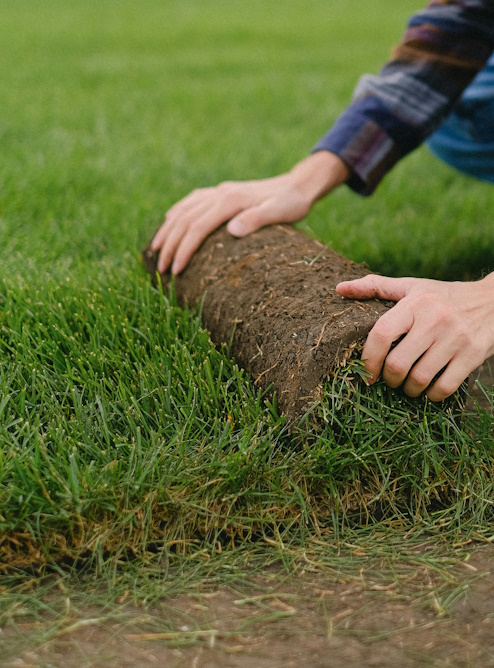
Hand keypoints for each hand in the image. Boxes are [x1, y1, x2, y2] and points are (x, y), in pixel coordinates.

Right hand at [151, 151, 348, 273]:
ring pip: (183, 210)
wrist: (298, 185)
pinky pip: (191, 201)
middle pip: (184, 220)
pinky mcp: (221, 193)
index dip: (184, 250)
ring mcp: (219, 191)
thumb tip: (232, 230)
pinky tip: (170, 221)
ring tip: (155, 250)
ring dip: (167, 230)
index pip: (197, 227)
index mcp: (230, 200)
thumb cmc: (292, 204)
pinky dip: (177, 213)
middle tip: (160, 270)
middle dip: (170, 245)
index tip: (175, 271)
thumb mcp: (281, 212)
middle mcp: (219, 193)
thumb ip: (258, 219)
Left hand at [336, 273, 493, 400]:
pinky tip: (429, 390)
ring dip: (409, 390)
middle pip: (397, 363)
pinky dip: (432, 395)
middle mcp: (435, 320)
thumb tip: (339, 288)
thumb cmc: (444, 296)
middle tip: (389, 379)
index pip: (381, 334)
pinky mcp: (472, 356)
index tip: (366, 372)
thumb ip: (376, 287)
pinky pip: (444, 387)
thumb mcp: (412, 287)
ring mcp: (455, 339)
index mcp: (415, 303)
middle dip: (388, 379)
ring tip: (408, 386)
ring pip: (419, 379)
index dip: (368, 358)